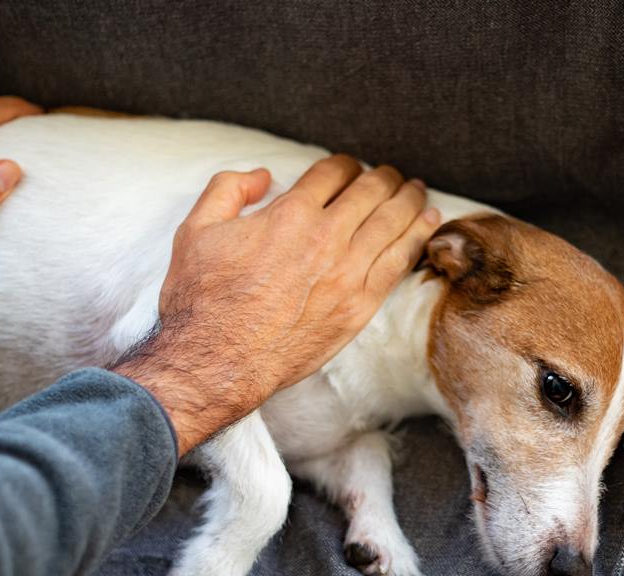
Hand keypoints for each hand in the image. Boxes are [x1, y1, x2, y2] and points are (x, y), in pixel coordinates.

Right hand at [116, 155, 440, 455]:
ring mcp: (349, 275)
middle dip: (383, 177)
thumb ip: (228, 189)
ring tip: (416, 189)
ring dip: (409, 200)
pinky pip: (399, 263)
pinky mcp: (360, 308)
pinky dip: (416, 237)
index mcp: (290, 214)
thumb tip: (264, 176)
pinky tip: (427, 223)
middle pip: (371, 192)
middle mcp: (327, 239)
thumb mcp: (196, 229)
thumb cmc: (202, 300)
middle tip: (389, 175)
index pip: (334, 173)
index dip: (344, 164)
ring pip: (394, 223)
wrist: (218, 362)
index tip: (347, 168)